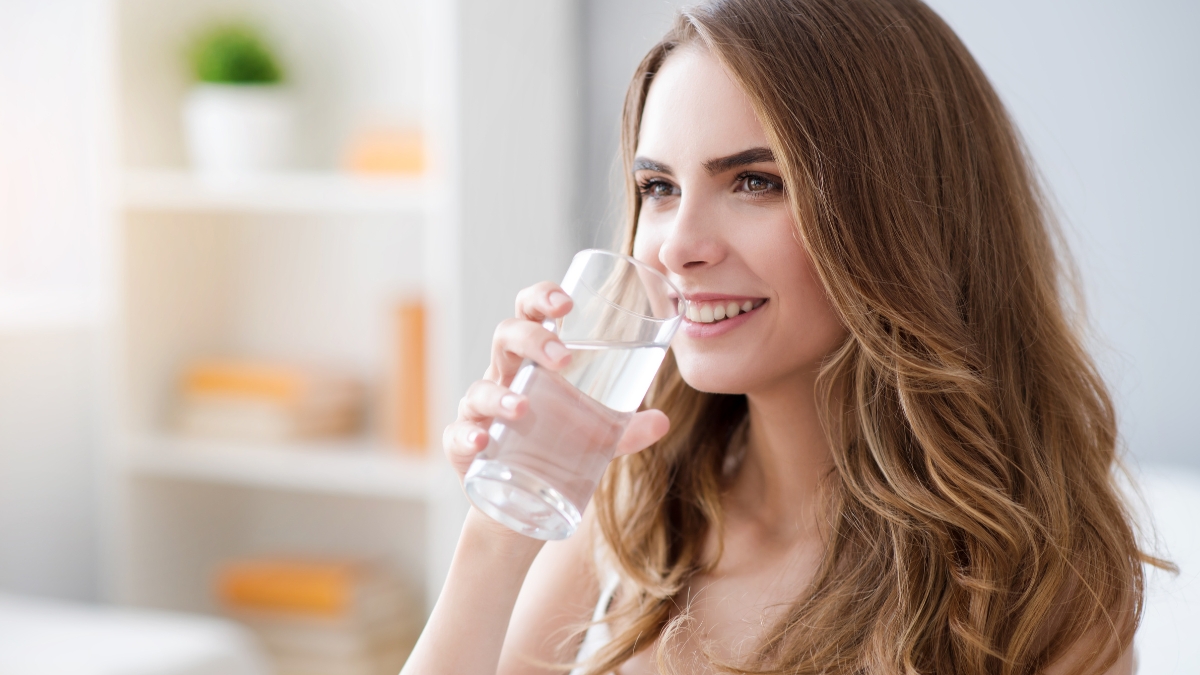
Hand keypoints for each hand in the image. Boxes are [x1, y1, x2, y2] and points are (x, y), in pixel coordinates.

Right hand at [442, 281, 671, 480]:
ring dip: (500, 394)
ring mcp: (480, 412)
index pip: (530, 313)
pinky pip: (457, 435)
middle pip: (505, 337)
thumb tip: (661, 421)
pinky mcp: (464, 448)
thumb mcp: (596, 438)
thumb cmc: (556, 450)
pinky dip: (467, 435)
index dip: (542, 298)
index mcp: (532, 362)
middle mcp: (503, 378)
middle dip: (531, 338)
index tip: (567, 302)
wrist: (521, 505)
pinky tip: (482, 440)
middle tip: (563, 358)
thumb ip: (626, 429)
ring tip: (523, 408)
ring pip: (479, 388)